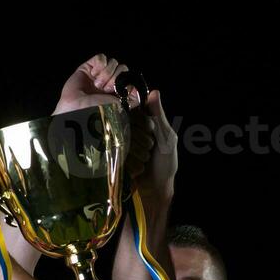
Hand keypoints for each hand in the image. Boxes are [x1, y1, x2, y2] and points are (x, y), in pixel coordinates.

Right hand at [53, 54, 139, 114]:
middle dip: (117, 79)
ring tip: (98, 85)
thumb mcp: (122, 108)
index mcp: (117, 93)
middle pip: (123, 69)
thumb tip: (137, 87)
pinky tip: (93, 74)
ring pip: (113, 62)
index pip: (130, 79)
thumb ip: (133, 99)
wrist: (77, 110)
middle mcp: (108, 84)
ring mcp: (98, 75)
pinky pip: (101, 58)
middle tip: (106, 90)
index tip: (120, 92)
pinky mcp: (88, 68)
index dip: (127, 82)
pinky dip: (100, 64)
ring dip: (108, 73)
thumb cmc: (98, 113)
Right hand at [129, 90, 176, 215]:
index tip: (151, 131)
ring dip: (137, 154)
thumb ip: (158, 115)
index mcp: (139, 123)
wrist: (157, 189)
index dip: (142, 122)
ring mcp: (118, 146)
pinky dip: (132, 165)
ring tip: (146, 161)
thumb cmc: (166, 163)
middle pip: (126, 126)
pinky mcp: (112, 160)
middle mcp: (126, 132)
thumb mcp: (166, 137)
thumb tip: (153, 91)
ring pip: (122, 142)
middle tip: (151, 150)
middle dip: (142, 141)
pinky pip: (118, 157)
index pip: (133, 111)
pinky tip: (139, 171)